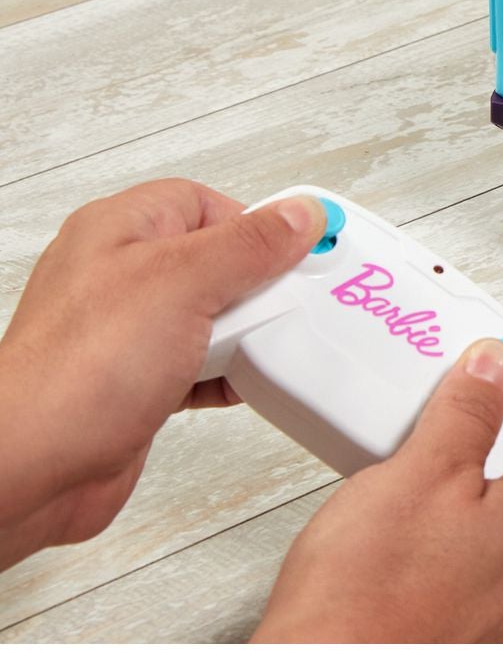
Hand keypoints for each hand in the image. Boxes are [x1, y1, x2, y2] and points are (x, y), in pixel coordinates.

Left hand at [0, 181, 326, 568]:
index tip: (301, 244)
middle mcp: (118, 276)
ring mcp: (126, 332)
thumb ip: (249, 245)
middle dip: (257, 282)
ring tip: (262, 342)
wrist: (34, 468)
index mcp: (119, 230)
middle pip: (213, 259)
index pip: (204, 201)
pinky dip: (229, 371)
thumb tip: (299, 215)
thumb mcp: (183, 284)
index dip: (255, 221)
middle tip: (288, 298)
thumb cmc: (76, 373)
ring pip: (209, 314)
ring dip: (245, 331)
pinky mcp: (137, 382)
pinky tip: (245, 381)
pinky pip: (200, 363)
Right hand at [253, 339, 502, 642]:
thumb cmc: (372, 595)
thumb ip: (468, 412)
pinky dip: (451, 542)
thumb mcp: (423, 469)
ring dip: (474, 501)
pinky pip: (476, 570)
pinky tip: (401, 532)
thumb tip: (496, 369)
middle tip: (463, 435)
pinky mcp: (464, 632)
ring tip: (423, 481)